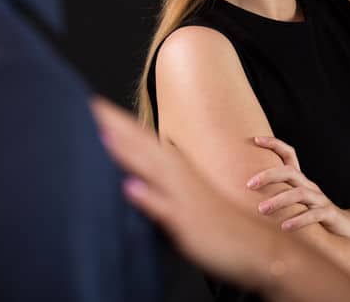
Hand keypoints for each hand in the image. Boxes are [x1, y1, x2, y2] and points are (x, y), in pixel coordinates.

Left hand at [91, 97, 276, 291]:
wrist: (257, 243)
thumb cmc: (221, 223)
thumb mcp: (189, 198)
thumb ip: (163, 187)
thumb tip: (136, 178)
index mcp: (178, 171)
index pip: (143, 142)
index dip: (120, 124)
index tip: (96, 106)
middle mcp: (179, 179)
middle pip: (143, 147)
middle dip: (118, 127)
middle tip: (92, 106)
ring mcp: (183, 198)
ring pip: (153, 169)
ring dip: (129, 152)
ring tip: (104, 134)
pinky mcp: (187, 222)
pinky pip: (166, 209)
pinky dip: (149, 197)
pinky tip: (131, 187)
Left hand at [249, 136, 349, 239]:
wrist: (347, 225)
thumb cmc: (314, 212)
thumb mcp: (297, 200)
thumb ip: (279, 193)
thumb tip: (249, 188)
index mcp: (301, 180)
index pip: (289, 154)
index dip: (274, 144)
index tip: (256, 139)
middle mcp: (309, 185)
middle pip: (290, 172)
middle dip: (269, 175)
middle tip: (249, 184)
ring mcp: (320, 199)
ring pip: (299, 194)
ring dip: (279, 200)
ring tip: (261, 210)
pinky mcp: (328, 214)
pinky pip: (313, 215)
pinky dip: (298, 220)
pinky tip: (284, 226)